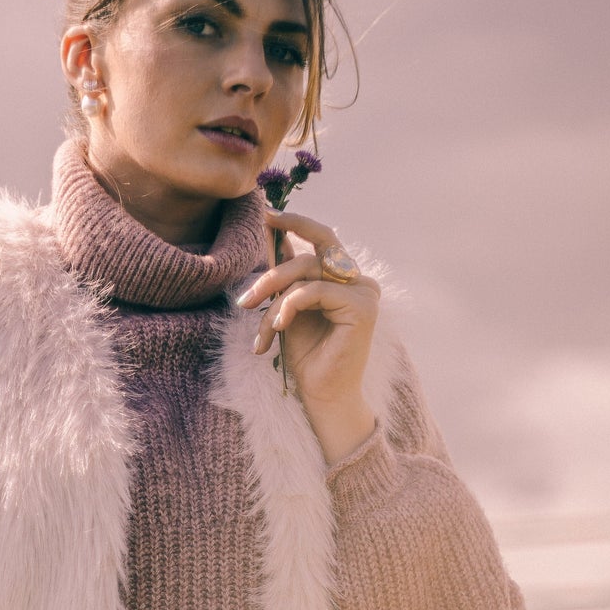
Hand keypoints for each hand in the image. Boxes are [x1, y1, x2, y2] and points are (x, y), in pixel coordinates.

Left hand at [237, 210, 379, 460]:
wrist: (322, 395)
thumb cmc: (306, 357)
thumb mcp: (287, 307)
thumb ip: (284, 274)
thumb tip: (268, 231)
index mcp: (344, 278)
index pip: (321, 238)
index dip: (295, 223)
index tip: (266, 214)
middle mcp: (359, 280)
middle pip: (310, 255)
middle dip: (272, 272)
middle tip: (245, 298)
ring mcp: (365, 292)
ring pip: (308, 272)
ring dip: (274, 296)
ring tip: (258, 322)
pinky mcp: (363, 307)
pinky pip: (315, 291)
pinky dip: (290, 305)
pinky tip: (278, 327)